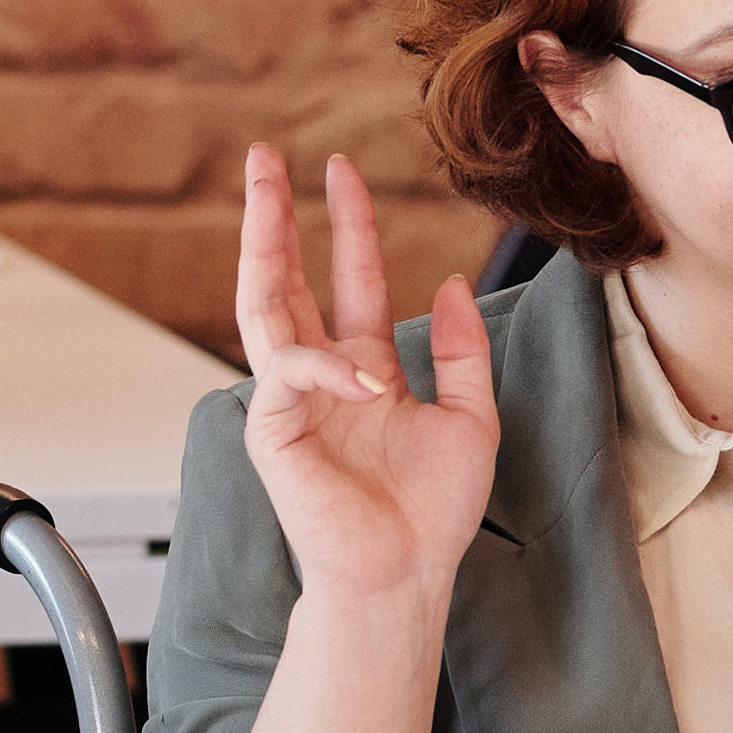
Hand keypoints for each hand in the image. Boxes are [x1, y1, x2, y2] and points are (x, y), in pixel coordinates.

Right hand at [232, 146, 497, 605]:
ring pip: (262, 306)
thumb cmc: (432, 514)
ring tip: (264, 189)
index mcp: (363, 371)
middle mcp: (320, 378)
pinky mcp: (273, 431)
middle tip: (266, 156)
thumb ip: (461, 350)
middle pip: (285, 280)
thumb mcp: (470, 416)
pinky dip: (328, 367)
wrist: (407, 576)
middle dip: (272, 216)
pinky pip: (289, 374)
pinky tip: (368, 378)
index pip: (349, 282)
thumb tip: (451, 282)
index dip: (347, 227)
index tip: (341, 172)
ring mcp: (291, 401)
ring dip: (261, 244)